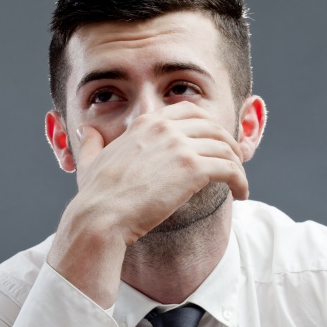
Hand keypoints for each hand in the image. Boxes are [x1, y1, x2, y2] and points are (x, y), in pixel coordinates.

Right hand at [73, 101, 247, 245]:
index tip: (215, 141)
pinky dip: (241, 181)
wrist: (101, 215)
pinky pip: (230, 169)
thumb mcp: (90, 160)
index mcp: (146, 122)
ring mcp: (179, 147)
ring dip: (238, 165)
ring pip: (225, 148)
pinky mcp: (192, 170)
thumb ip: (91, 142)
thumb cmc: (95, 194)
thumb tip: (85, 131)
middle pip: (213, 126)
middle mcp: (165, 128)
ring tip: (239, 182)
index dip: (208, 125)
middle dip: (228, 142)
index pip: (189, 111)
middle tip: (234, 160)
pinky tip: (241, 194)